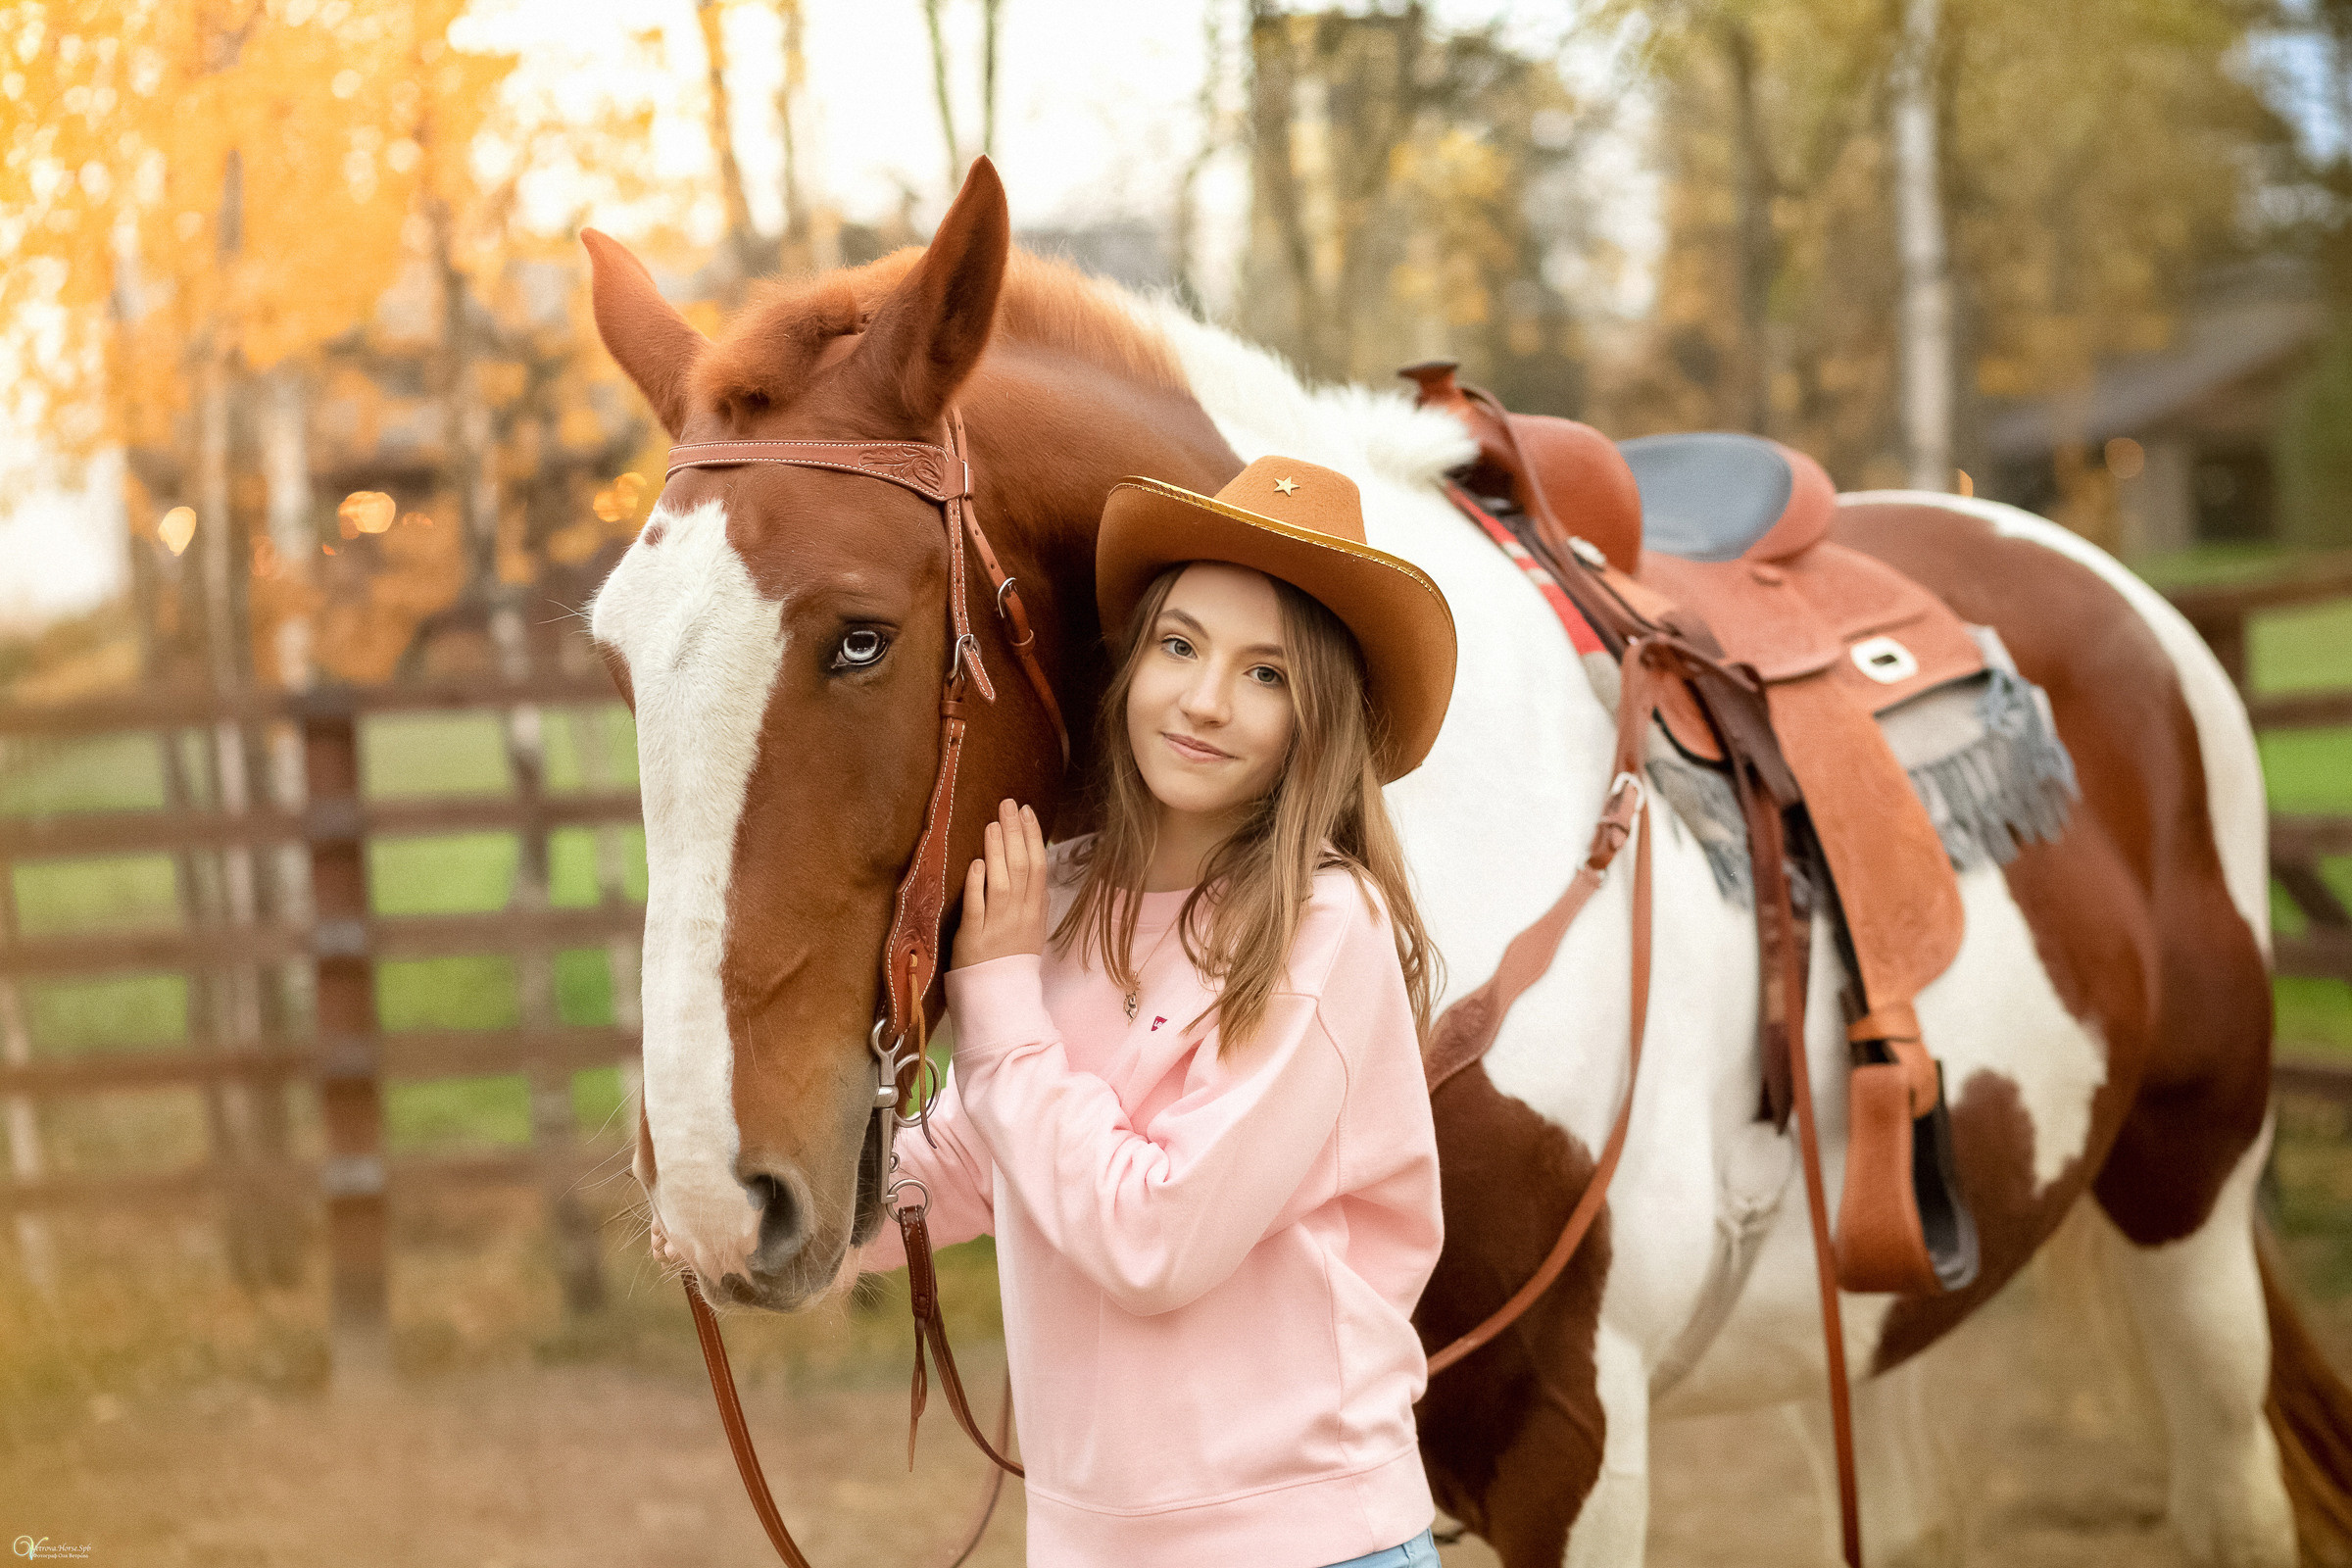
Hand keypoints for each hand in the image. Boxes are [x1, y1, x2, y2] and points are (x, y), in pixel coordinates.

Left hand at [952, 798, 1047, 969]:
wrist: (999, 996)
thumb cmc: (1013, 960)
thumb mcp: (1033, 931)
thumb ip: (1036, 903)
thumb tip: (1041, 876)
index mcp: (1035, 911)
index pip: (1038, 866)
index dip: (1033, 837)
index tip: (1026, 811)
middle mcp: (1020, 915)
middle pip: (1021, 868)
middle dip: (1015, 833)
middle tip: (1007, 805)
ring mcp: (998, 926)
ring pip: (1001, 883)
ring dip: (997, 851)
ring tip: (992, 824)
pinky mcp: (974, 938)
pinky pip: (977, 908)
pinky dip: (977, 885)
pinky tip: (977, 863)